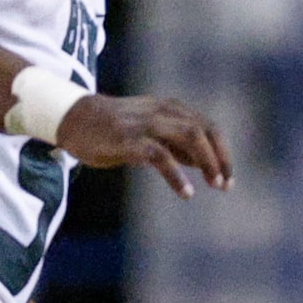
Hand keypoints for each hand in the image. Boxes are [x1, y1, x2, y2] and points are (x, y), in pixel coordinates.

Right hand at [53, 94, 233, 199]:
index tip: (229, 178)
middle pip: (203, 131)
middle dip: (219, 159)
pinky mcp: (129, 138)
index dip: (223, 153)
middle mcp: (163, 111)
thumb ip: (178, 144)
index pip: (209, 127)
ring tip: (214, 186)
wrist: (72, 119)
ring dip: (206, 163)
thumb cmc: (114, 129)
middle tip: (225, 185)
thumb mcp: (152, 133)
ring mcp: (146, 123)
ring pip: (189, 136)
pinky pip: (160, 156)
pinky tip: (186, 193)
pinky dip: (177, 175)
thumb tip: (204, 163)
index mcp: (171, 109)